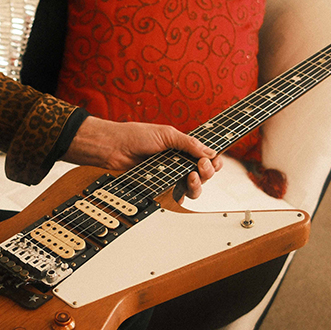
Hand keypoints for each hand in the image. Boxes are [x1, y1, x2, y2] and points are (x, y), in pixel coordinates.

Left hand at [61, 116, 223, 199]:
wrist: (116, 148)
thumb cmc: (136, 136)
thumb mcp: (166, 134)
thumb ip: (189, 143)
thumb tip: (209, 152)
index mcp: (183, 147)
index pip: (206, 156)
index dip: (214, 159)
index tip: (214, 159)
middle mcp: (179, 161)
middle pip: (204, 173)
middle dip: (208, 170)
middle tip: (201, 165)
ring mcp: (171, 175)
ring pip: (194, 187)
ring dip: (199, 183)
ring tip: (191, 176)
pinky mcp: (162, 186)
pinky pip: (178, 195)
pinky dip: (184, 193)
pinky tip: (183, 185)